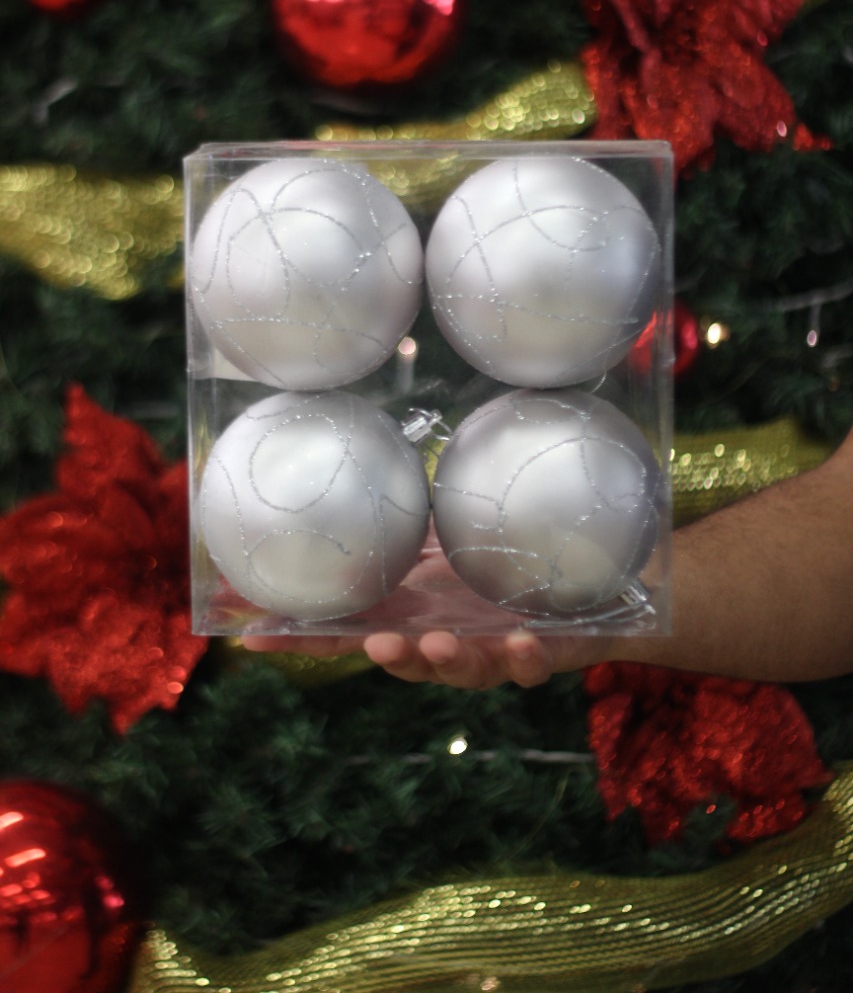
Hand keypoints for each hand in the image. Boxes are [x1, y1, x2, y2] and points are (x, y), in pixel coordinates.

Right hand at [243, 525, 609, 687]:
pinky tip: (520, 640)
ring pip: (464, 670)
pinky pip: (531, 665)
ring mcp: (491, 652)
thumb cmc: (499, 563)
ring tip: (438, 645)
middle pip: (403, 660)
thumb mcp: (444, 537)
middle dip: (388, 657)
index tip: (250, 637)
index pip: (348, 631)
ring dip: (448, 662)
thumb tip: (353, 483)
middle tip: (375, 643)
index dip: (302, 637)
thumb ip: (402, 525)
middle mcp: (444, 639)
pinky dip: (524, 658)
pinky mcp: (540, 657)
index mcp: (412, 614)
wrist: (582, 588)